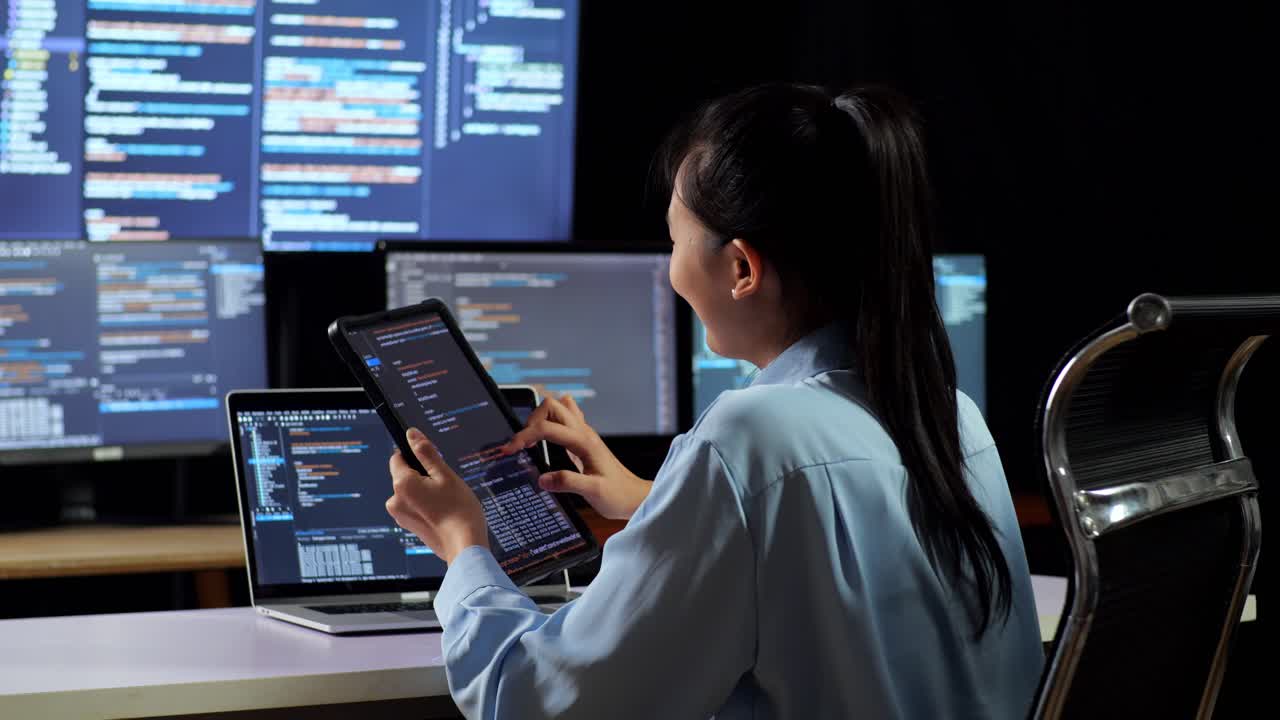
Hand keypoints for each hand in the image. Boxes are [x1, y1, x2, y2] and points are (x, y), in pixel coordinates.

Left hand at [386, 428, 488, 563]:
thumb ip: (426, 452)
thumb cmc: (459, 510)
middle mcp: (395, 500)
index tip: (432, 460)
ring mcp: (401, 516)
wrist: (465, 546)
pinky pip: (415, 505)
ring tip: (446, 500)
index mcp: (402, 484)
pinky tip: (444, 510)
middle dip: (423, 474)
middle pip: (405, 475)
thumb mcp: (445, 474)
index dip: (415, 455)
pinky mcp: (409, 526)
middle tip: (445, 483)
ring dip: (426, 490)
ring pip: (411, 491)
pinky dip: (427, 504)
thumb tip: (411, 434)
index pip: (397, 457)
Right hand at [501, 395, 650, 519]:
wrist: (634, 496)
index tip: (510, 450)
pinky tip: (545, 440)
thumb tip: (542, 479)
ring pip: (558, 408)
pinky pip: (565, 419)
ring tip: (531, 442)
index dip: (524, 436)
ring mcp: (584, 434)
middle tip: (523, 444)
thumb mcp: (593, 492)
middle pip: (551, 405)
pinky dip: (550, 423)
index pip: (547, 427)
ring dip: (540, 419)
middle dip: (531, 420)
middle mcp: (584, 433)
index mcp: (584, 441)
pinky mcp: (582, 441)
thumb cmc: (617, 495)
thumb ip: (568, 483)